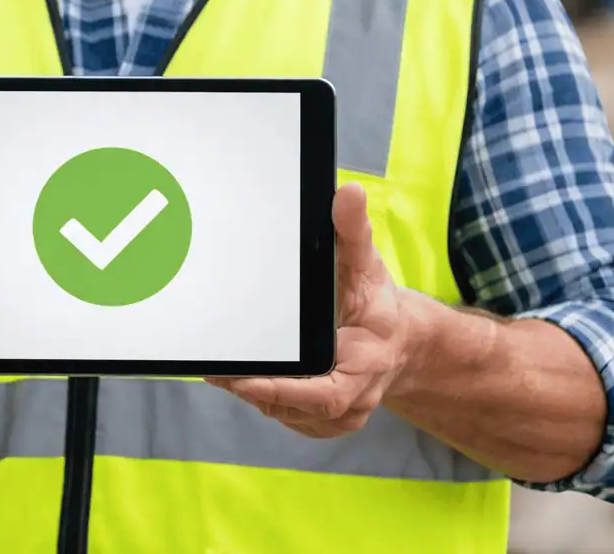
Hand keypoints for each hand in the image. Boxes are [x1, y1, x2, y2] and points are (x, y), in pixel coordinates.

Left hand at [205, 182, 413, 437]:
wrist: (397, 340)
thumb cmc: (374, 301)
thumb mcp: (366, 262)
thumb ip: (354, 230)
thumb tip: (347, 192)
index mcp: (368, 364)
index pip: (324, 392)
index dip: (283, 392)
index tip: (244, 380)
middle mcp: (355, 399)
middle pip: (294, 407)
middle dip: (253, 389)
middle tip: (216, 368)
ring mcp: (338, 417)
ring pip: (284, 412)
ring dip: (252, 392)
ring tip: (223, 366)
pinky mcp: (321, 421)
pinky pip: (284, 414)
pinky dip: (262, 396)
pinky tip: (243, 375)